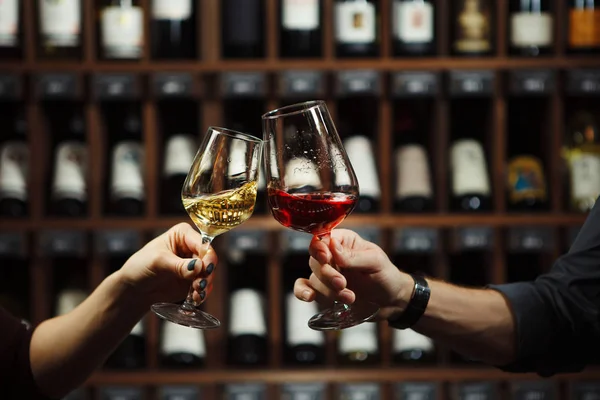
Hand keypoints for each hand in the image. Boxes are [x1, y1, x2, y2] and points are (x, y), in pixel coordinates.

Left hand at [117, 223, 217, 305]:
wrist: (134, 288)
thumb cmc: (141, 266)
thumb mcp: (158, 262)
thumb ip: (179, 265)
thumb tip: (199, 266)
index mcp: (183, 234)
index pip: (203, 244)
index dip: (207, 256)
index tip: (206, 270)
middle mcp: (191, 248)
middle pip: (209, 259)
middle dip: (207, 273)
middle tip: (200, 285)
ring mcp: (193, 265)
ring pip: (209, 273)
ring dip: (205, 285)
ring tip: (196, 294)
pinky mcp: (193, 280)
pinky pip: (204, 286)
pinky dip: (202, 292)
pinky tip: (195, 298)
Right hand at [293, 229, 411, 319]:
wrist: (391, 301)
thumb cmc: (386, 275)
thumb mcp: (375, 261)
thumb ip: (353, 256)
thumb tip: (332, 246)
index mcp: (344, 241)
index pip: (322, 238)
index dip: (320, 248)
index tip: (326, 258)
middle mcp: (332, 255)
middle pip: (315, 260)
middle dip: (328, 274)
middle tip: (343, 284)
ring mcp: (326, 274)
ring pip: (314, 278)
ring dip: (328, 290)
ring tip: (350, 297)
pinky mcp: (324, 291)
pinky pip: (304, 288)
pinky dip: (302, 292)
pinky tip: (309, 297)